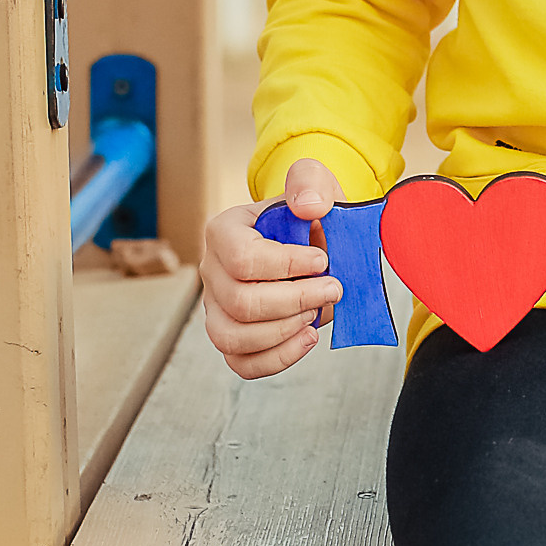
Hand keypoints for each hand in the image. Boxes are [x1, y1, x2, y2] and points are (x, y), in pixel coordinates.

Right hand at [200, 157, 342, 380]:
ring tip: (317, 314)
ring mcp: (217, 307)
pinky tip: (308, 339)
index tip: (321, 260)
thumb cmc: (307, 215)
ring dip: (284, 332)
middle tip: (333, 288)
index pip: (242, 257)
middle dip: (295, 300)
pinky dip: (277, 359)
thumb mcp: (313, 185)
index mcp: (224, 231)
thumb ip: (310, 182)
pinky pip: (241, 363)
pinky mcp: (232, 335)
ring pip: (233, 338)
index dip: (287, 264)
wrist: (309, 238)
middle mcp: (212, 271)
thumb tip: (309, 206)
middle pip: (240, 302)